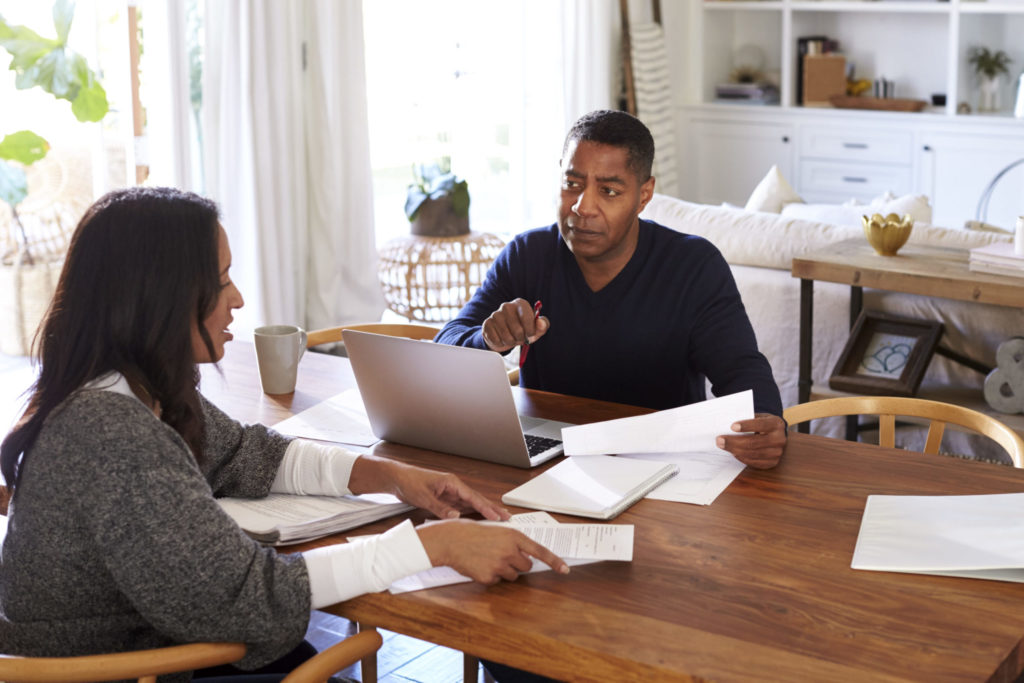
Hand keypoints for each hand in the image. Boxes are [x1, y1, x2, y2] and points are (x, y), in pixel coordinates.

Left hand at [349, 455, 509, 520]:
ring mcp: (451, 493)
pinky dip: (472, 514)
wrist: (397, 479)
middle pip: (477, 500)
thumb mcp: (424, 497)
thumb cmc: (409, 482)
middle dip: (492, 509)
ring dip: (484, 512)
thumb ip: (440, 508)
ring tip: (498, 520)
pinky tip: (480, 521)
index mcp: (452, 483)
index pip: (473, 497)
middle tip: (507, 518)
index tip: (497, 516)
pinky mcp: (446, 499)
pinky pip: (463, 508)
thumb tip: (456, 517)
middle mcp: (454, 487)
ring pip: (472, 505)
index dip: (486, 508)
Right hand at [417, 518, 568, 583]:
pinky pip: (496, 581)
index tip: (565, 569)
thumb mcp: (496, 529)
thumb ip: (512, 540)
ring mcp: (499, 565)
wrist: (450, 540)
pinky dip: (490, 576)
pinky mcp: (489, 577)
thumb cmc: (471, 532)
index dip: (554, 561)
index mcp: (513, 536)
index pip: (540, 551)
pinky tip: (479, 564)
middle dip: (518, 564)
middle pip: (526, 567)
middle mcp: (509, 551)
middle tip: (503, 556)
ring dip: (504, 571)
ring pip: (512, 576)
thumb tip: (525, 553)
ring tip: (488, 558)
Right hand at [481, 298, 548, 351]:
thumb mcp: (536, 329)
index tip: (530, 334)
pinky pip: (496, 339)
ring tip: (511, 338)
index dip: (531, 330)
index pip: (528, 318)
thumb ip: (542, 325)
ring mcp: (495, 314)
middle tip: (520, 337)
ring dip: (511, 342)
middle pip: (518, 330)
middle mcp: (507, 306)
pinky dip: (501, 343)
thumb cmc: (523, 330)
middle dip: (520, 338)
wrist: (505, 335)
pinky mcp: (487, 323)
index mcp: (520, 303)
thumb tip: (540, 323)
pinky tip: (502, 338)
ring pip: (506, 337)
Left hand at [716, 413, 786, 468]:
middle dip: (734, 441)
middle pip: (753, 442)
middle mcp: (779, 439)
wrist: (777, 435)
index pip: (761, 425)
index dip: (746, 426)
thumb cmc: (763, 424)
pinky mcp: (773, 463)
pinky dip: (742, 458)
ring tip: (723, 446)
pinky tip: (733, 452)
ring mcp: (777, 453)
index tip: (732, 426)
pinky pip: (754, 462)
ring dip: (735, 450)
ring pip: (752, 453)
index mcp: (776, 424)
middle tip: (719, 440)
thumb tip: (727, 425)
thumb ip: (748, 419)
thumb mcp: (759, 417)